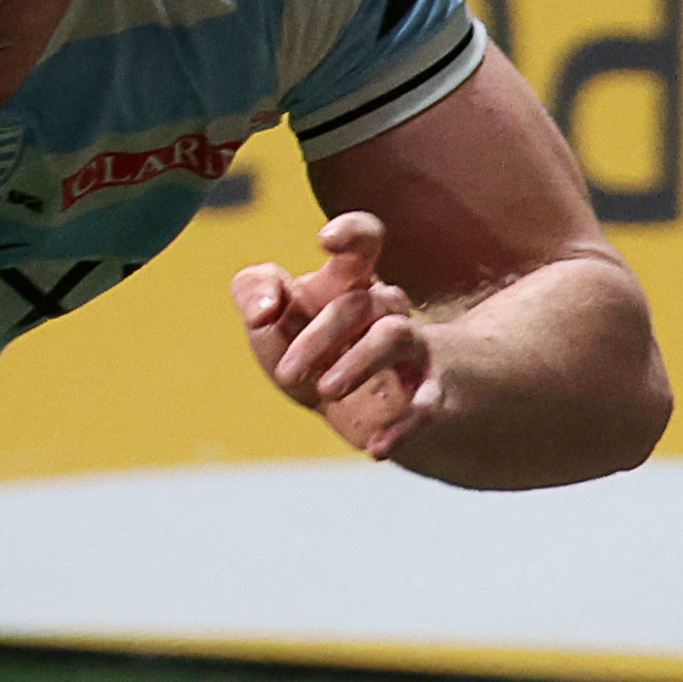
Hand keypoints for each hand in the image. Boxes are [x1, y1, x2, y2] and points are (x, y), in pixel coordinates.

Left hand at [234, 210, 435, 457]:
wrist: (376, 411)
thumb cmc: (319, 351)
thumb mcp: (276, 321)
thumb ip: (254, 290)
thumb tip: (264, 309)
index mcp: (350, 284)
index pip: (365, 241)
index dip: (352, 233)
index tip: (323, 241)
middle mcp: (385, 310)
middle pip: (359, 302)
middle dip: (317, 336)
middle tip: (286, 374)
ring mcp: (413, 350)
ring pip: (394, 336)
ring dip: (357, 363)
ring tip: (325, 391)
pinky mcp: (428, 395)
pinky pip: (425, 405)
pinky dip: (402, 427)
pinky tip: (375, 449)